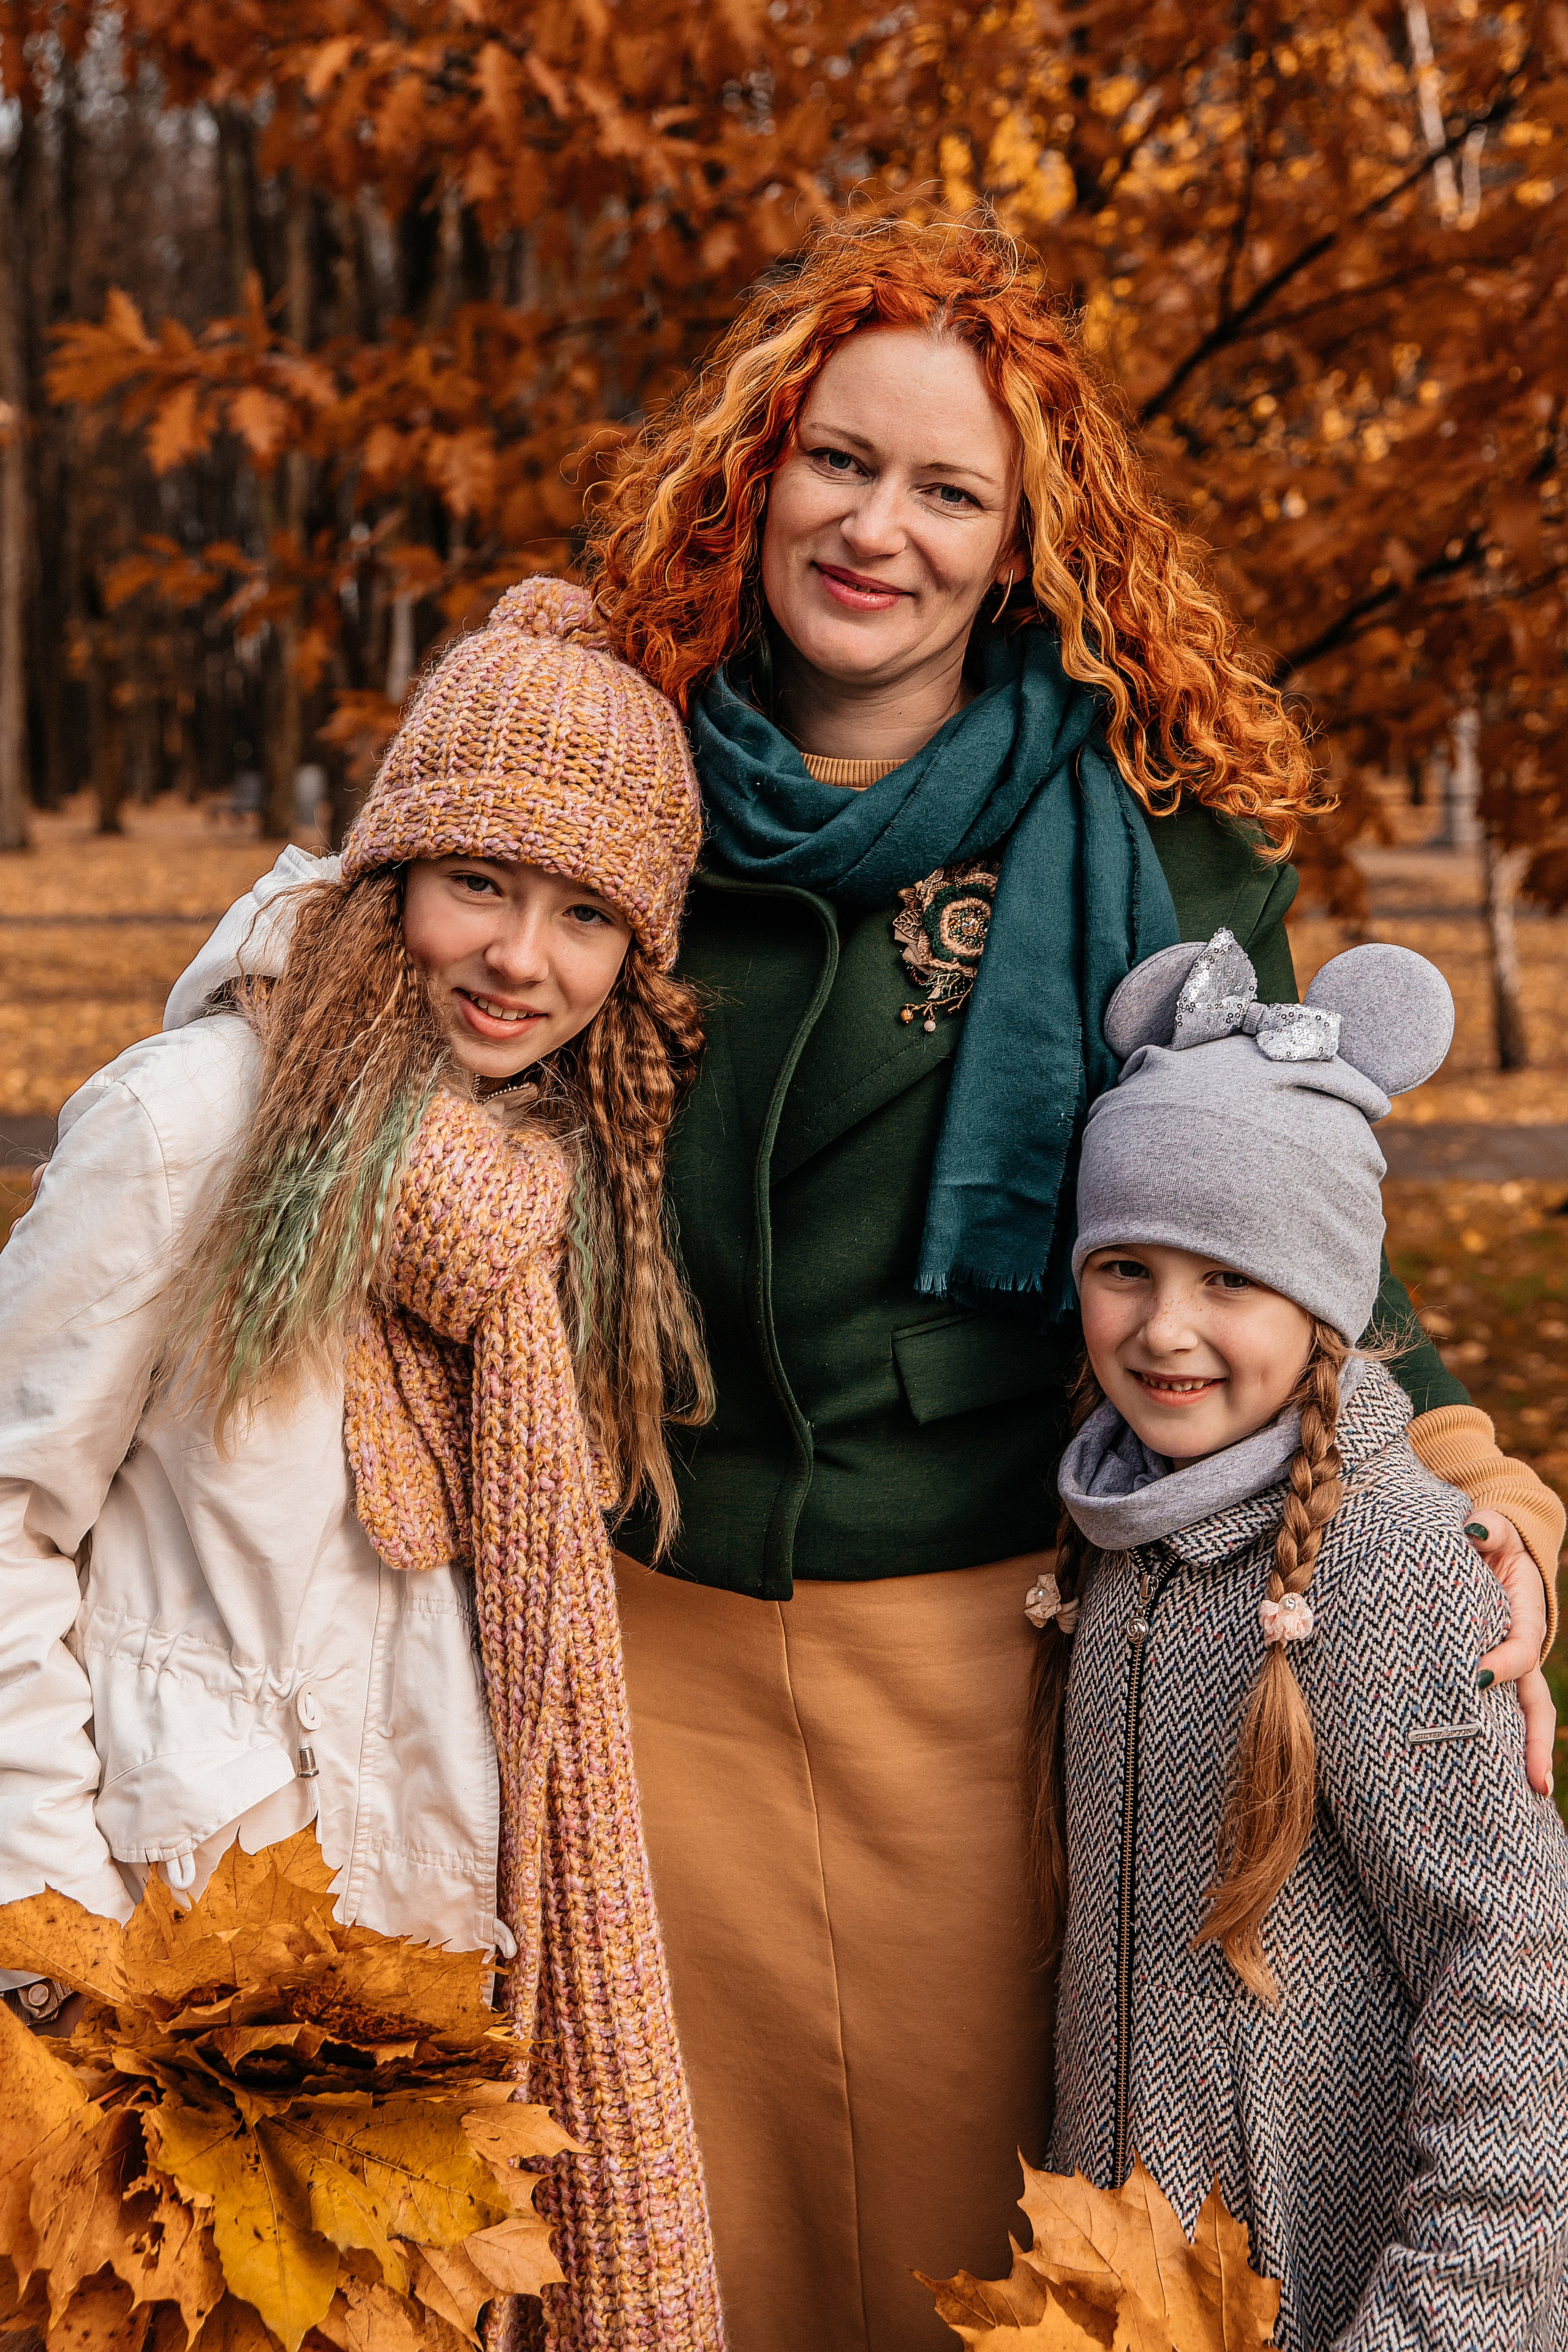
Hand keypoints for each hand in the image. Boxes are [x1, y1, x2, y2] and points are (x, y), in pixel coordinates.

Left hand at [1467, 1511, 1555, 1795]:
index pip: (1518, 1651)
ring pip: (1521, 1718)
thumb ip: (1490, 1529)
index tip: (1476, 1677)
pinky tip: (1489, 1781)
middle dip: (1537, 1743)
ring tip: (1527, 1799)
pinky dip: (1496, 1745)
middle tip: (1537, 1784)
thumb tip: (1475, 1529)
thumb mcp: (1495, 1533)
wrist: (1490, 1550)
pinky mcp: (1490, 1677)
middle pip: (1534, 1704)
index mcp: (1524, 1620)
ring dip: (1523, 1756)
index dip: (1502, 1664)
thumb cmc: (1490, 1545)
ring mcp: (1508, 1670)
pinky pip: (1495, 1714)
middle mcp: (1521, 1652)